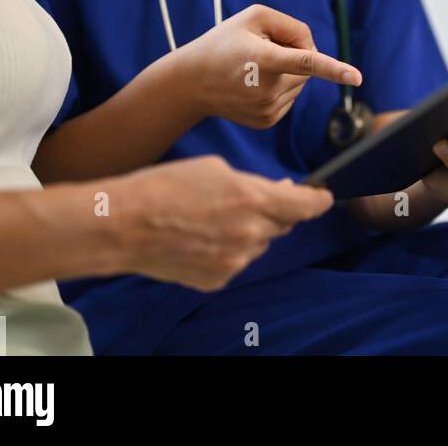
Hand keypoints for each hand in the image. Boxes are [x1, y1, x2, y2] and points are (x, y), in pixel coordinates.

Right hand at [106, 156, 333, 291]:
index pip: (307, 206)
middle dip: (274, 212)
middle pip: (283, 225)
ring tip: (213, 217)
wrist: (122, 226)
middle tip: (253, 200)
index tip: (324, 196)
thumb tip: (276, 191)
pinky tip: (201, 237)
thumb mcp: (215, 169)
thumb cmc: (165, 187)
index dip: (319, 200)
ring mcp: (236, 261)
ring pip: (259, 244)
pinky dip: (227, 249)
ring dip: (249, 231)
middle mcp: (252, 234)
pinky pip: (236, 261)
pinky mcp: (218, 278)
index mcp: (255, 200)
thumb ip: (253, 184)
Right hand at [167, 4, 361, 128]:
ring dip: (288, 72)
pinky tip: (255, 84)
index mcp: (265, 60)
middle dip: (297, 54)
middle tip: (264, 50)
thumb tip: (315, 53)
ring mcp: (268, 108)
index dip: (335, 69)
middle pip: (308, 67)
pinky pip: (291, 98)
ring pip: (302, 84)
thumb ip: (293, 26)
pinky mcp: (269, 120)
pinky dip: (281, 88)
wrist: (191, 83)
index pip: (306, 63)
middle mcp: (268, 88)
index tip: (357, 77)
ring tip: (254, 68)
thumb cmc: (224, 43)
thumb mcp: (254, 17)